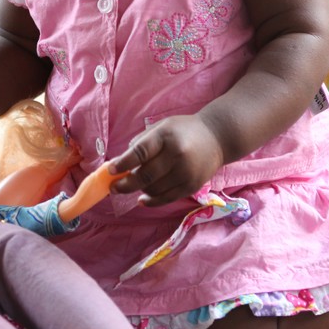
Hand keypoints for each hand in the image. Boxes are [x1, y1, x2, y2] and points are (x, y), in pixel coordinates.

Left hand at [107, 114, 223, 206]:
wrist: (217, 138)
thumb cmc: (183, 131)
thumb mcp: (162, 127)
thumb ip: (142, 142)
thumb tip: (120, 163)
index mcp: (166, 135)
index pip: (141, 152)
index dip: (123, 163)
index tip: (110, 170)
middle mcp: (177, 154)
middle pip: (145, 175)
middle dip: (125, 184)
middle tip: (114, 187)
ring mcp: (186, 172)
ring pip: (154, 189)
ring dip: (139, 190)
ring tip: (135, 184)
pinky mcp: (192, 186)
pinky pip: (166, 199)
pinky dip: (151, 201)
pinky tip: (142, 199)